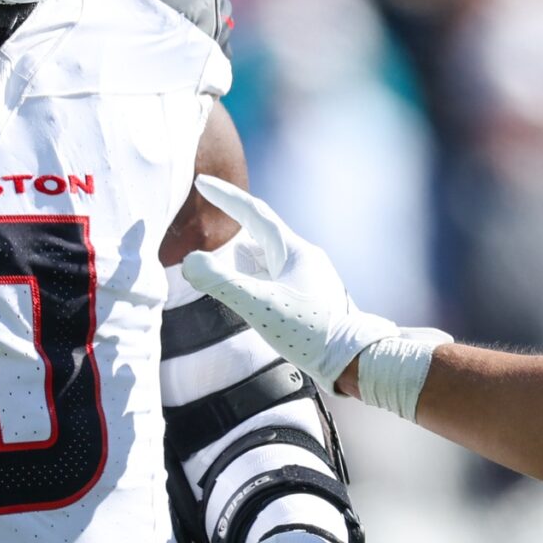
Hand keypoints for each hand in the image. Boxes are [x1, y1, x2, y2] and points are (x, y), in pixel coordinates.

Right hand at [179, 176, 400, 392]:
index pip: (254, 212)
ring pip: (266, 260)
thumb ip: (221, 282)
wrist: (352, 360)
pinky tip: (248, 300)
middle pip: (258, 237)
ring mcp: (308, 278)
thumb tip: (190, 261)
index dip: (226, 197)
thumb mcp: (259, 305)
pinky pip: (274, 279)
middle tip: (204, 247)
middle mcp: (303, 258)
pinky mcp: (310, 298)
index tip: (202, 182)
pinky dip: (254, 282)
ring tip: (222, 279)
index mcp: (293, 251)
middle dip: (229, 239)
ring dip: (241, 264)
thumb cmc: (309, 332)